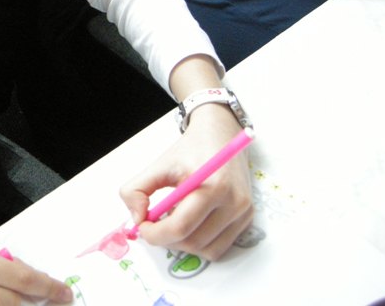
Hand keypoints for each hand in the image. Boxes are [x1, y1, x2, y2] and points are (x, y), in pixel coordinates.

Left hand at [119, 104, 252, 260]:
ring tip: (172, 220)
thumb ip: (137, 189)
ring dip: (183, 243)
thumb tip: (137, 219)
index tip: (142, 226)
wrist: (220, 135)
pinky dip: (199, 242)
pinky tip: (189, 222)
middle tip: (152, 225)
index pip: (180, 227)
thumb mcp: (159, 164)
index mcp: (212, 186)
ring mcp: (243, 212)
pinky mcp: (247, 218)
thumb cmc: (190, 150)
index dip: (155, 234)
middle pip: (193, 242)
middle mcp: (233, 202)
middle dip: (166, 239)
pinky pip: (219, 246)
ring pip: (207, 250)